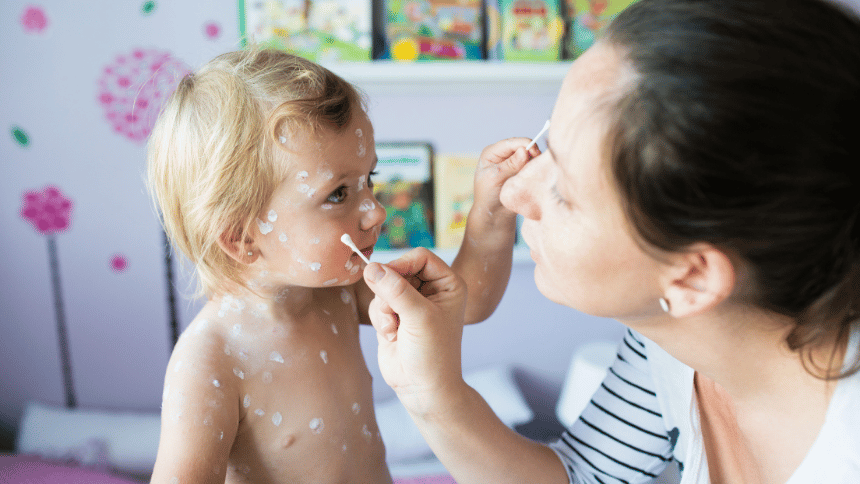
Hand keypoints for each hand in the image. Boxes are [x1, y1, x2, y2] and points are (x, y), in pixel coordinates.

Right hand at [363, 248, 466, 414]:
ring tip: (397, 329)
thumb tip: (371, 267)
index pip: (420, 257)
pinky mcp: (395, 315)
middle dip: (390, 292)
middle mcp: (430, 290)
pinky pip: (377, 303)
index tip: (387, 278)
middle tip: (394, 313)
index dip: (402, 264)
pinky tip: (393, 336)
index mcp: (448, 284)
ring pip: (383, 287)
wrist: (423, 389)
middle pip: (398, 270)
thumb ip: (395, 289)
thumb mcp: (418, 317)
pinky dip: (380, 319)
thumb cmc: (432, 354)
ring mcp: (411, 303)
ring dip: (385, 308)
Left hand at [473, 138, 540, 218]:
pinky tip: (534, 174)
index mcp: (492, 152)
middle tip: (536, 164)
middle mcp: (503, 154)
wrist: (494, 213)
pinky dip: (535, 168)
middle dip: (531, 152)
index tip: (535, 153)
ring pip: (529, 155)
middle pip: (522, 146)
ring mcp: (513, 162)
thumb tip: (524, 151)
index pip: (511, 142)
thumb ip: (510, 164)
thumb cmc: (488, 195)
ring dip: (533, 161)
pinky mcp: (521, 171)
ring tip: (532, 172)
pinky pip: (532, 165)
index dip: (525, 144)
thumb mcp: (496, 178)